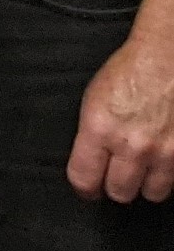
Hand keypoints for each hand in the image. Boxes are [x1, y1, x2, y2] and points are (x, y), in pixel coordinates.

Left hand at [70, 32, 173, 202]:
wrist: (167, 57)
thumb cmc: (130, 72)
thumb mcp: (93, 101)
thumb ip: (91, 137)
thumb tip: (89, 165)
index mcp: (100, 129)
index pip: (84, 179)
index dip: (85, 189)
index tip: (89, 189)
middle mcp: (133, 144)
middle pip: (120, 192)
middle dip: (116, 187)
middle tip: (118, 176)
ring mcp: (165, 150)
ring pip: (153, 193)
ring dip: (146, 184)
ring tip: (144, 169)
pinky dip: (169, 174)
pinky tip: (163, 160)